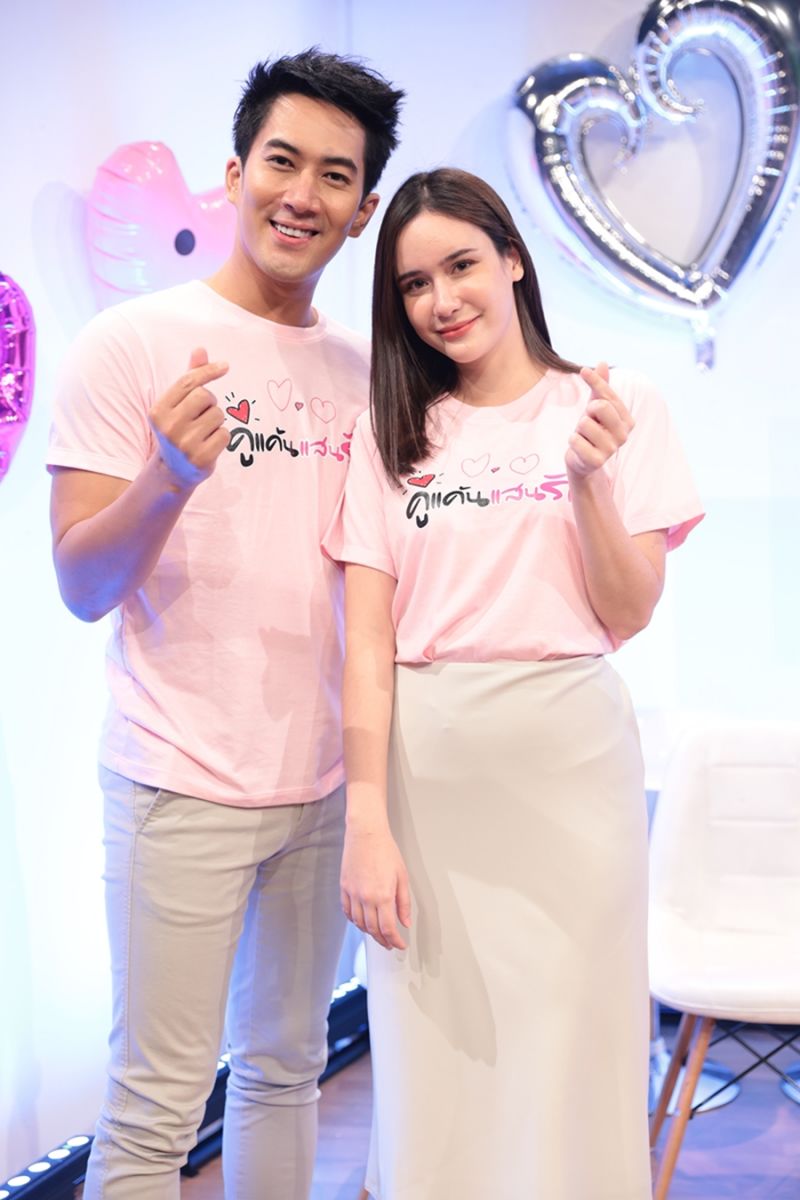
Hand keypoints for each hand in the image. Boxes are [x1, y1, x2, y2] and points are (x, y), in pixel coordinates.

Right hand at [148, 348, 229, 490]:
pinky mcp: (201, 458)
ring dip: (217, 421)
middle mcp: (169, 426)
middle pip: (205, 396)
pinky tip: (209, 444)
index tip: (225, 366)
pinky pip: (225, 434)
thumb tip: (201, 349)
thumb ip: (189, 377)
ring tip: (203, 432)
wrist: (173, 470)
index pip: (188, 382)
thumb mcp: (178, 403)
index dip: (208, 371)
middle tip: (203, 414)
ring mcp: (184, 444)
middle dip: (210, 402)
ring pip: (218, 415)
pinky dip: (221, 437)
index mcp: (159, 410)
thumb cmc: (178, 429)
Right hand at [341, 821, 410, 950]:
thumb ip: (404, 902)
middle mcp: (366, 898)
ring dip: (369, 932)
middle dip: (383, 940)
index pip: (388, 928)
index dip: (395, 941)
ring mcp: (353, 894)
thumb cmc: (385, 851)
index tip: (400, 945)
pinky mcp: (344, 888)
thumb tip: (405, 922)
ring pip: (359, 923)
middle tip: (390, 943)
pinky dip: (355, 921)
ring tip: (378, 934)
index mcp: (383, 896)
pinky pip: (347, 912)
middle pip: (373, 929)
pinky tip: (361, 921)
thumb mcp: (402, 876)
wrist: (366, 834)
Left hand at [566, 362, 633, 479]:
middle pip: (600, 406)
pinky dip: (572, 441)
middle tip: (588, 422)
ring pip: (584, 423)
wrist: (582, 461)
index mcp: (627, 420)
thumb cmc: (591, 430)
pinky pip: (575, 440)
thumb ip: (600, 386)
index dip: (594, 381)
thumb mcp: (595, 406)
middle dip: (587, 411)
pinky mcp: (596, 461)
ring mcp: (611, 449)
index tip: (583, 370)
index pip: (608, 394)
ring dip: (578, 429)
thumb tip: (602, 363)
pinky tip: (580, 448)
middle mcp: (623, 435)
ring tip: (584, 437)